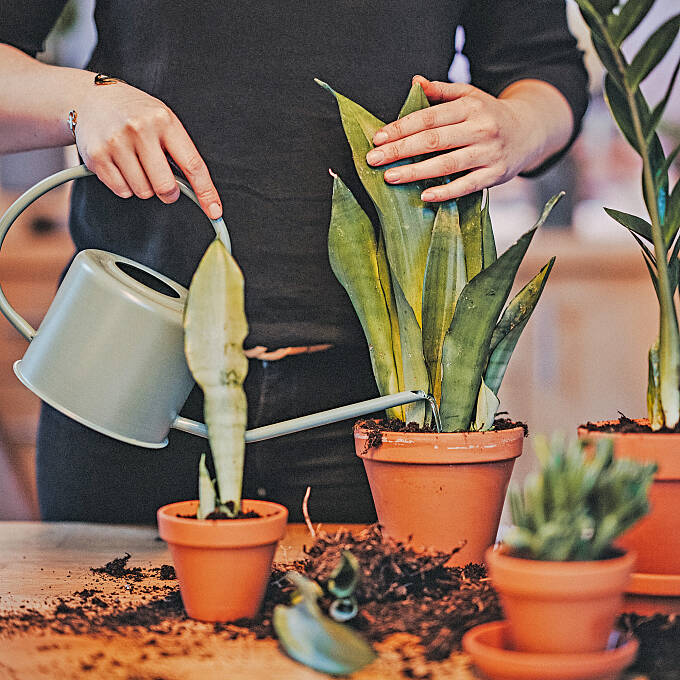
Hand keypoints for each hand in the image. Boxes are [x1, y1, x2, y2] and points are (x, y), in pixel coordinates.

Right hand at [74, 82, 221, 218]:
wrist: (93, 99)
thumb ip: (179, 152)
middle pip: (165, 186)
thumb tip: (198, 191)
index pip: (193, 165)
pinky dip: (125, 186)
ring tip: (137, 164)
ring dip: (144, 187)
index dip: (206, 192)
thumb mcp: (164, 122)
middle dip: (169, 193)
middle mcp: (140, 129)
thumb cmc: (137, 115)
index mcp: (164, 120)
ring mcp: (116, 142)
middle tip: (165, 183)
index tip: (215, 211)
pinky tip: (120, 165)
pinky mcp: (96, 156)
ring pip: (143, 192)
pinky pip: (121, 190)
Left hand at [365, 75, 563, 201]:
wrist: (529, 131)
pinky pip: (467, 186)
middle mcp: (480, 129)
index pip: (429, 117)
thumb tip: (415, 82)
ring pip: (447, 164)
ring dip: (416, 172)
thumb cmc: (489, 115)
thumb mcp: (469, 96)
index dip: (402, 128)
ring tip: (391, 177)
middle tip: (374, 159)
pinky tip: (425, 196)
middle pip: (433, 140)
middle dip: (400, 150)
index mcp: (470, 107)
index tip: (378, 138)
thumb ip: (442, 91)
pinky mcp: (495, 175)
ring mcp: (488, 153)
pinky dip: (446, 192)